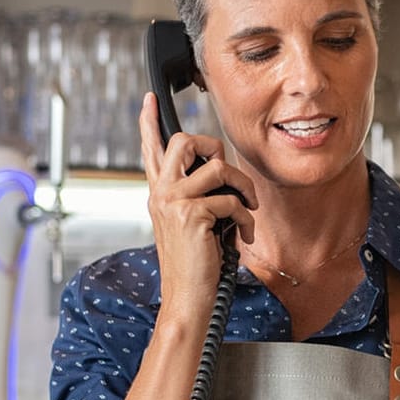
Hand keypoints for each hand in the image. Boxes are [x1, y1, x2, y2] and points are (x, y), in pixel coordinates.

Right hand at [139, 92, 256, 320]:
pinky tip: (245, 236)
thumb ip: (198, 198)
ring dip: (244, 189)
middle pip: (184, 141)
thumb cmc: (195, 267)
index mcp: (159, 194)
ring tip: (249, 210)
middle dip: (215, 147)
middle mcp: (161, 193)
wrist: (187, 300)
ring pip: (219, 167)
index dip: (150, 122)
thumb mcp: (191, 226)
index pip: (151, 151)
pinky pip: (232, 201)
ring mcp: (173, 202)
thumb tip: (224, 175)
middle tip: (229, 171)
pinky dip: (247, 219)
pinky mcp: (192, 215)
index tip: (150, 99)